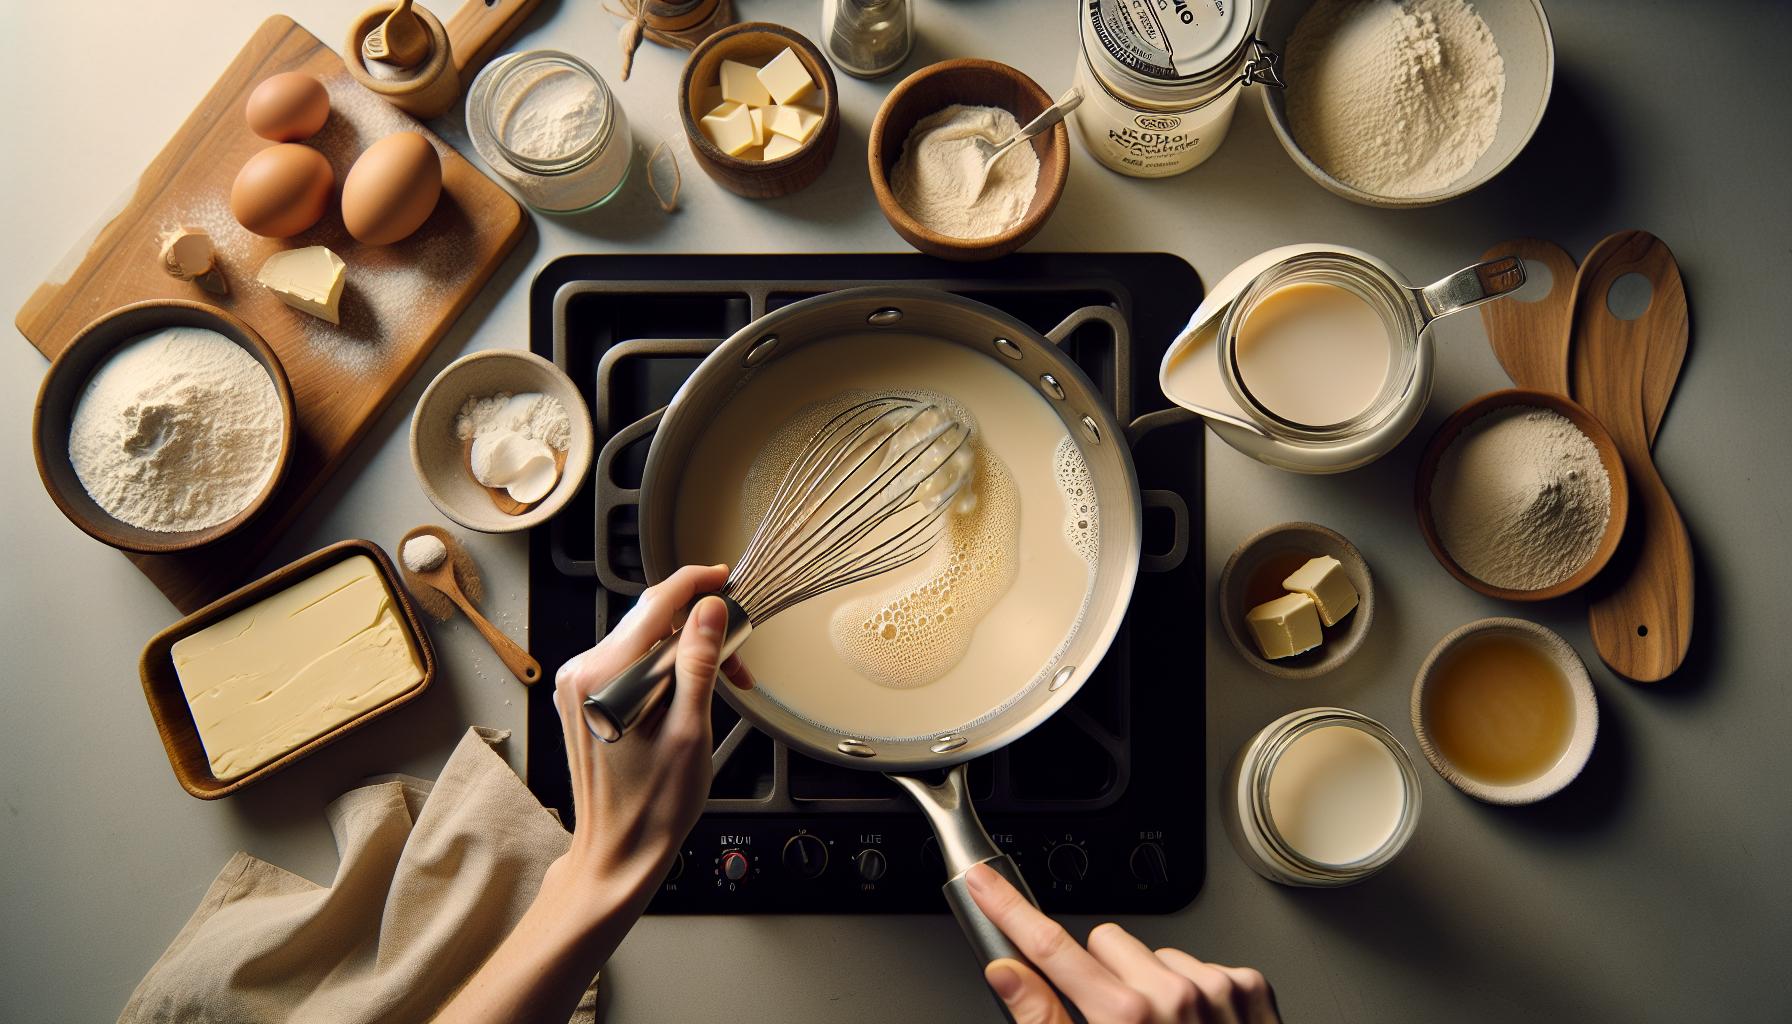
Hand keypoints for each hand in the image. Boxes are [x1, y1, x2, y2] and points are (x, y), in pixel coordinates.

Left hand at [550, 563, 752, 900]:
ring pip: (643, 642)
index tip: (723, 578)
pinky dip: (666, 670)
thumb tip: (710, 611)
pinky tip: (691, 694)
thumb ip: (699, 664)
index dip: (694, 584)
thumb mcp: (689, 732)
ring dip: (686, 653)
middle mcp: (582, 674)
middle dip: (699, 630)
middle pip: (649, 622)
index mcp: (603, 677)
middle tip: (739, 658)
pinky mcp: (584, 698)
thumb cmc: (651, 807)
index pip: (653, 605)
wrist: (617, 853)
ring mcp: (578, 686)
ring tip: (722, 686)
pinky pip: (630, 664)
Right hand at [967, 863, 1279, 1023]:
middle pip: (1105, 943)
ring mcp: (1215, 986)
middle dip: (1101, 974)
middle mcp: (1173, 993)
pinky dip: (1193, 990)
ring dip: (1151, 983)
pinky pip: (1200, 963)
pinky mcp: (1248, 986)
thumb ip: (1043, 1019)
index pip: (1050, 946)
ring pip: (1155, 952)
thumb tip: (1007, 974)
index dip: (1009, 910)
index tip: (984, 882)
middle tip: (1113, 1021)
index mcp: (1126, 1018)